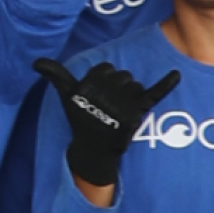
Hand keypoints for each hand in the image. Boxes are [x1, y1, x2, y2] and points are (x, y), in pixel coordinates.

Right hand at [40, 56, 176, 191]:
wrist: (94, 150)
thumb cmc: (81, 119)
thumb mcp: (66, 96)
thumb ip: (56, 75)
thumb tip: (36, 62)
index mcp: (87, 85)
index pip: (106, 68)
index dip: (104, 80)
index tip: (99, 95)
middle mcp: (103, 93)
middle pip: (123, 75)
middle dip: (119, 87)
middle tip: (109, 106)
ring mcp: (121, 104)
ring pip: (136, 85)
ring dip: (132, 95)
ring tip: (120, 111)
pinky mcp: (136, 114)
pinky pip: (153, 94)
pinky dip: (166, 84)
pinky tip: (176, 75)